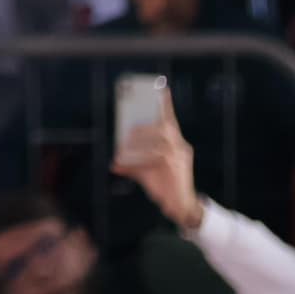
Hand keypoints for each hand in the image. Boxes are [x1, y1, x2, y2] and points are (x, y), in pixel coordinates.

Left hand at [113, 95, 203, 231]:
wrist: (179, 206)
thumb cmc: (164, 185)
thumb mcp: (146, 172)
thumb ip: (131, 165)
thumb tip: (114, 163)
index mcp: (176, 143)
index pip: (171, 120)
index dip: (166, 104)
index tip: (162, 87)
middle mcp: (180, 147)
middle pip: (163, 129)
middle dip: (143, 129)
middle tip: (128, 133)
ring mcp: (179, 157)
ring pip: (158, 143)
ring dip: (138, 146)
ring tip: (122, 152)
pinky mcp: (175, 167)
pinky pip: (156, 157)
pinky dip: (137, 160)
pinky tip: (124, 164)